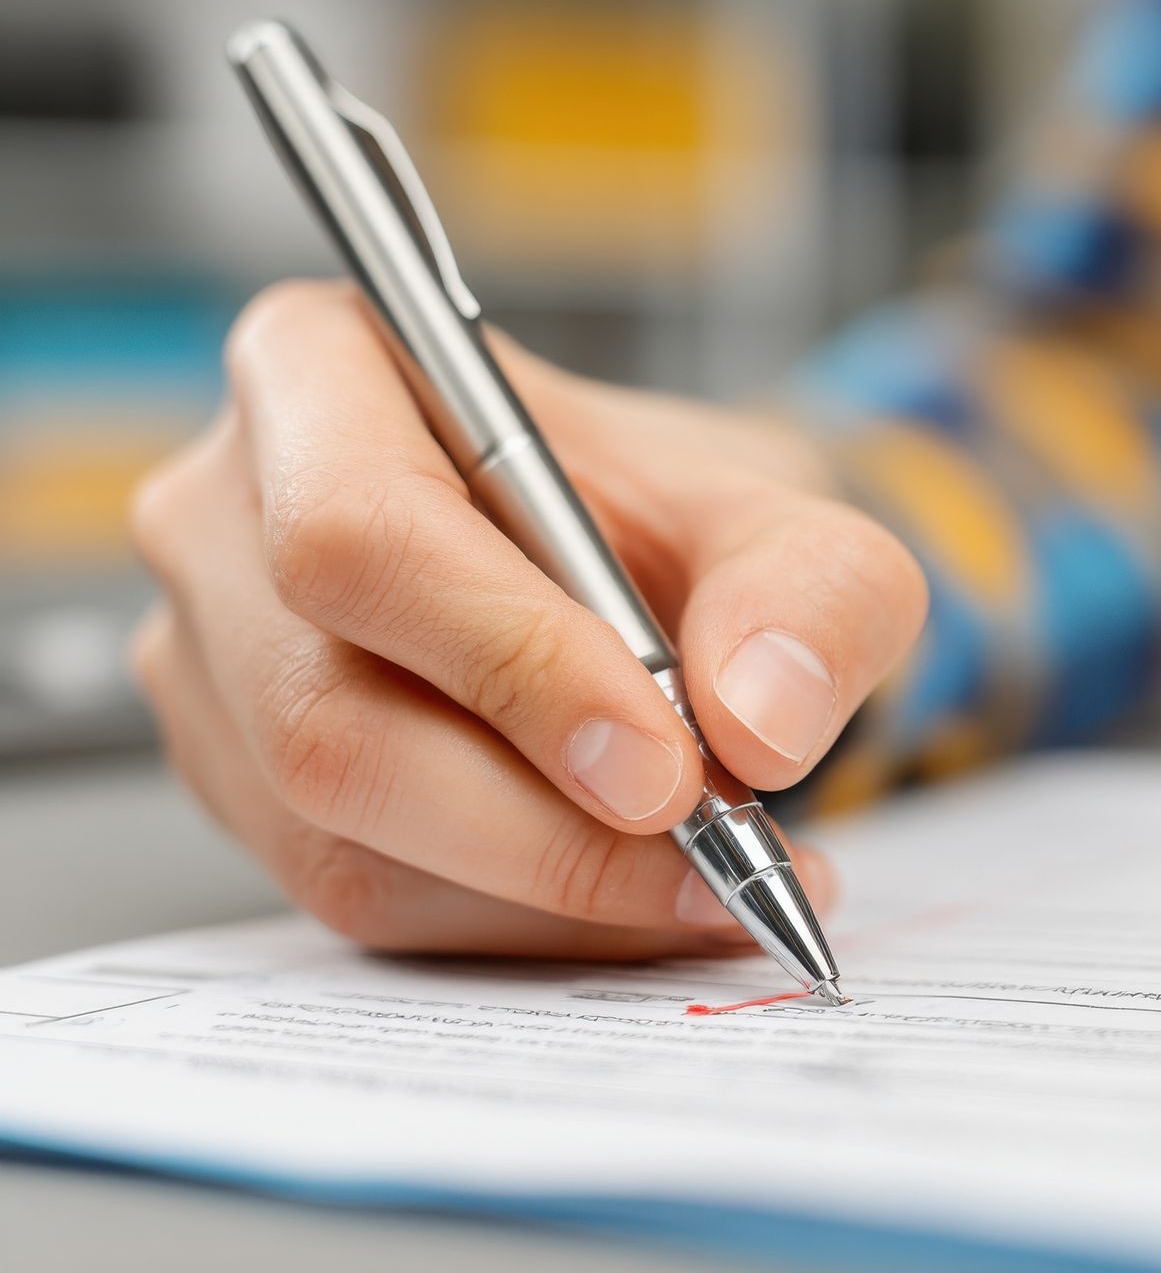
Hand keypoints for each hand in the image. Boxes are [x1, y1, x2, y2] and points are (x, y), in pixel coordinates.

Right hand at [130, 281, 926, 958]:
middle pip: (328, 714)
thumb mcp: (790, 521)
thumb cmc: (681, 524)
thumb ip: (812, 593)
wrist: (655, 589)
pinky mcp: (243, 785)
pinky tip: (640, 901)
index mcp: (324, 372)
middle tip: (717, 855)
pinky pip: (361, 896)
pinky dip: (524, 922)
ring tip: (718, 883)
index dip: (509, 663)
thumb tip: (762, 723)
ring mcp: (214, 662)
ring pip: (340, 833)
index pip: (363, 530)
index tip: (665, 766)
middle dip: (542, 822)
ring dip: (551, 892)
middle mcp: (230, 515)